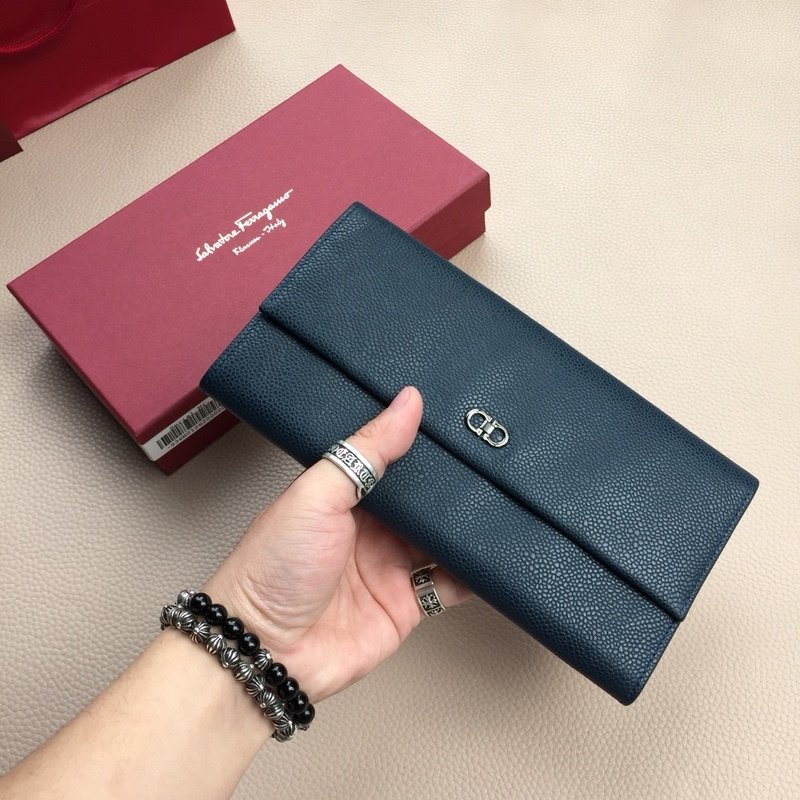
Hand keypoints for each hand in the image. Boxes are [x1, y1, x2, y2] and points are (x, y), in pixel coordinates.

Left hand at [205, 386, 471, 703]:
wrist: (266, 653)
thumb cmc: (270, 571)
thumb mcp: (317, 494)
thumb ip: (364, 450)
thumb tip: (404, 404)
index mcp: (345, 493)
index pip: (392, 458)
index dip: (421, 442)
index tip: (454, 422)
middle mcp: (370, 527)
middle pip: (423, 499)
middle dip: (451, 485)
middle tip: (486, 461)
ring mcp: (389, 565)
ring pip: (442, 538)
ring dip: (465, 526)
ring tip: (496, 502)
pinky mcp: (405, 603)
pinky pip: (450, 583)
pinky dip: (472, 572)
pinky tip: (489, 556)